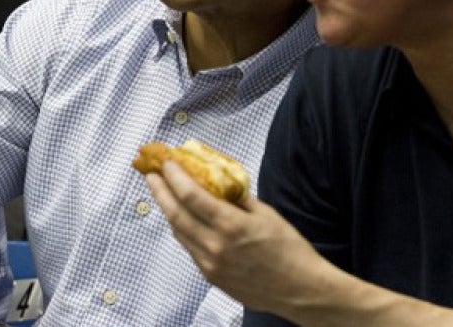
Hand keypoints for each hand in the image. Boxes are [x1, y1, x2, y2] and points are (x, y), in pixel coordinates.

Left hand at [146, 161, 328, 314]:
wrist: (301, 290)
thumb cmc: (289, 248)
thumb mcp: (266, 213)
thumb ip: (237, 198)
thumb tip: (217, 181)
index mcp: (231, 226)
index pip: (191, 196)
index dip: (174, 177)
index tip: (167, 163)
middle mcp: (215, 246)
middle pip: (176, 214)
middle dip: (160, 191)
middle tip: (151, 174)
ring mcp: (210, 264)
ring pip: (179, 232)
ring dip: (167, 209)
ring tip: (162, 192)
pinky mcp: (211, 276)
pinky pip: (189, 248)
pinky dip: (182, 229)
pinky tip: (181, 218)